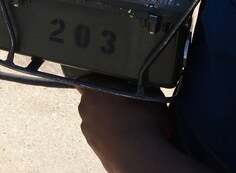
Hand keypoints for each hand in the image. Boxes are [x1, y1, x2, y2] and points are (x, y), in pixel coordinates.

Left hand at [78, 89, 201, 172]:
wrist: (140, 158)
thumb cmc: (142, 124)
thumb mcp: (151, 95)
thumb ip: (144, 87)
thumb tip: (146, 86)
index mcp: (93, 90)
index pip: (94, 77)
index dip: (109, 80)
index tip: (123, 84)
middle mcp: (85, 108)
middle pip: (96, 97)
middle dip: (110, 99)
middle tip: (129, 103)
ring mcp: (87, 129)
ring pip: (98, 117)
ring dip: (110, 118)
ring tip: (130, 123)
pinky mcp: (93, 145)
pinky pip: (101, 133)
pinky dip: (110, 133)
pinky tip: (126, 136)